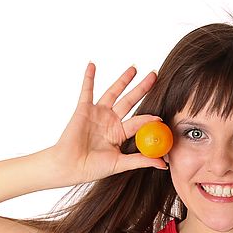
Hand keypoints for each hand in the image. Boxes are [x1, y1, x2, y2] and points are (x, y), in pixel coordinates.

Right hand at [48, 62, 165, 183]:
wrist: (70, 166)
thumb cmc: (92, 167)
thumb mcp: (120, 164)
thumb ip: (141, 161)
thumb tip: (163, 165)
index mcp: (120, 133)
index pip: (139, 122)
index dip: (149, 119)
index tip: (160, 117)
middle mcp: (111, 120)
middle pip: (130, 101)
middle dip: (142, 88)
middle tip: (154, 75)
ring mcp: (98, 113)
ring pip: (113, 92)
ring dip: (123, 80)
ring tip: (134, 68)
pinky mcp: (84, 109)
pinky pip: (87, 90)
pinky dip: (89, 77)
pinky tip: (92, 65)